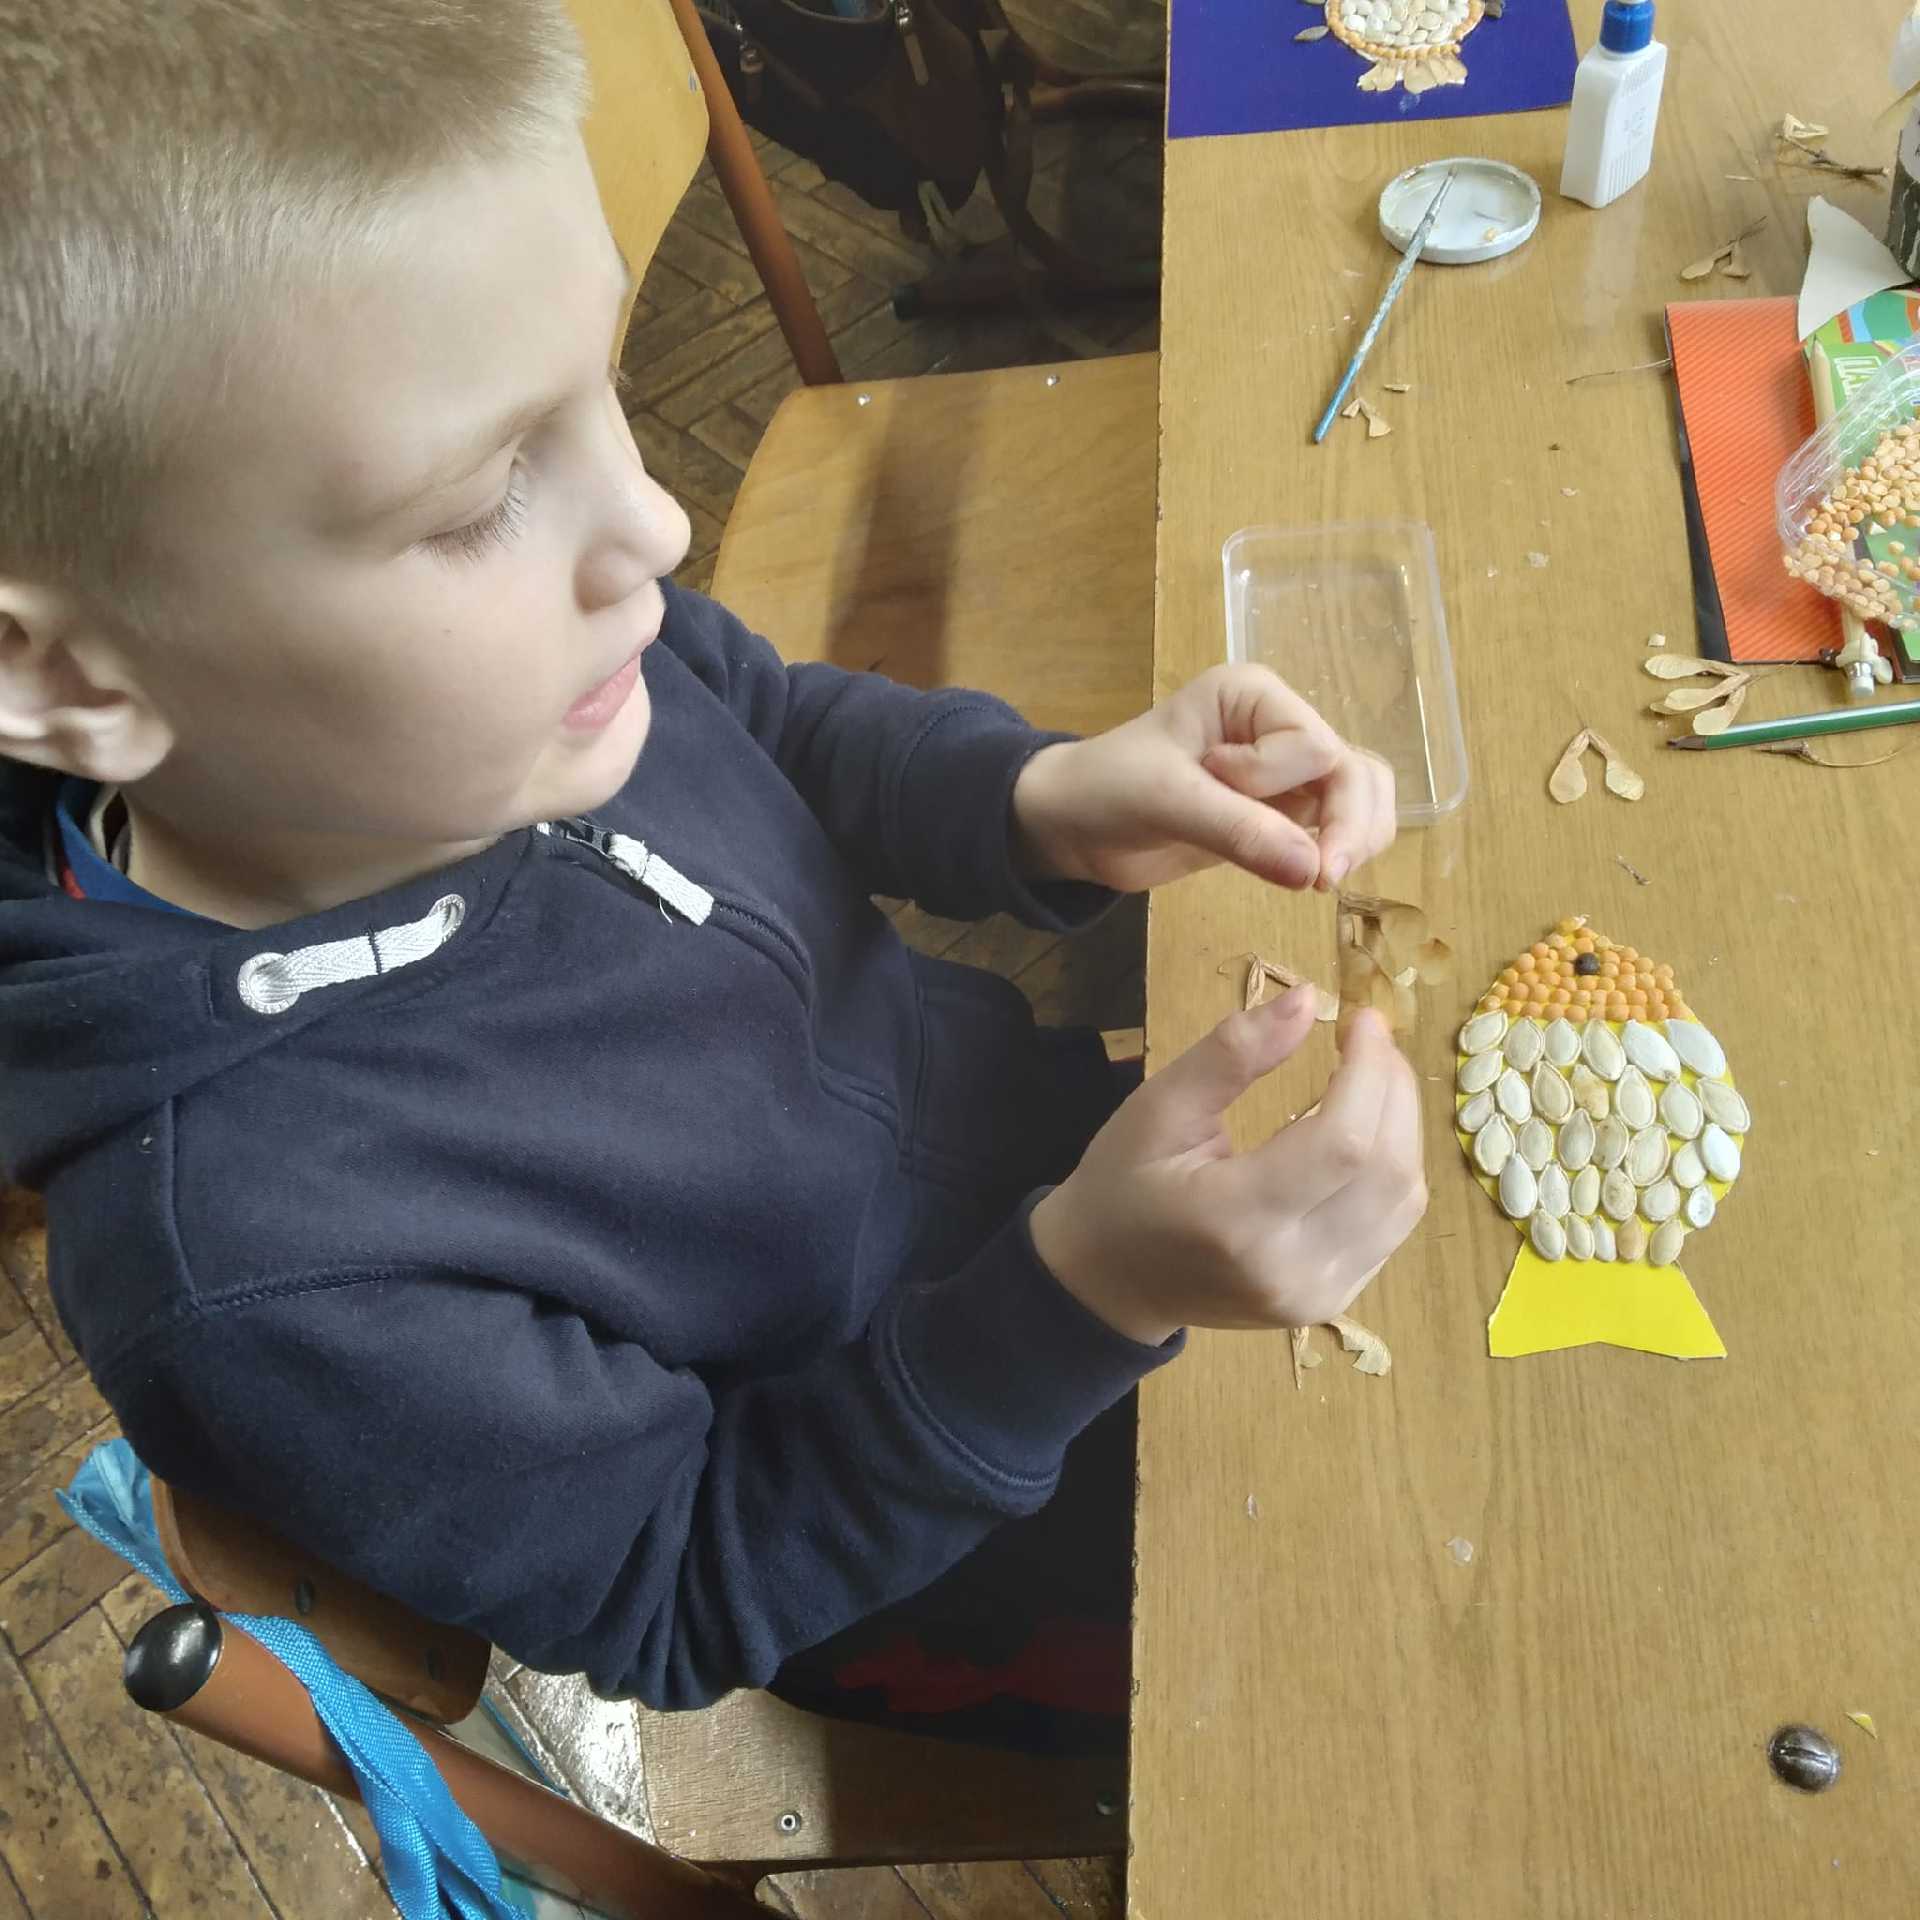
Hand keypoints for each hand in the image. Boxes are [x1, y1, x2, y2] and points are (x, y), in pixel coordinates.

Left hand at [1010, 664, 1395, 893]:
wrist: (1069, 825)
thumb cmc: (1106, 788)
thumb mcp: (1166, 801)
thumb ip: (1239, 832)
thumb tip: (1315, 871)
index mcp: (1253, 695)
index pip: (1313, 746)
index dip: (1277, 785)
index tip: (1212, 785)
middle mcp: (1278, 725)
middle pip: (1355, 770)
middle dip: (1350, 825)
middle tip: (1321, 879)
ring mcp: (1283, 773)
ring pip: (1360, 798)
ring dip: (1356, 839)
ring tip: (1320, 878)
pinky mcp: (1277, 814)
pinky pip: (1334, 828)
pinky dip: (1339, 852)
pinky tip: (1313, 876)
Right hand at [1028, 991, 1426, 1346]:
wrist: (1110, 1282)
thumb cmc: (1122, 1186)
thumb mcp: (1158, 1108)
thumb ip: (1231, 1053)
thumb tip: (1307, 1000)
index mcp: (1233, 1219)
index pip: (1341, 1143)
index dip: (1369, 1072)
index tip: (1360, 1019)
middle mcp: (1288, 1269)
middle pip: (1386, 1169)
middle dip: (1392, 1088)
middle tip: (1369, 1038)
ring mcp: (1316, 1295)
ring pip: (1404, 1199)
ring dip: (1401, 1125)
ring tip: (1371, 1077)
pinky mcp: (1332, 1303)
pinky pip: (1392, 1226)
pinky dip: (1391, 1167)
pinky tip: (1361, 1132)